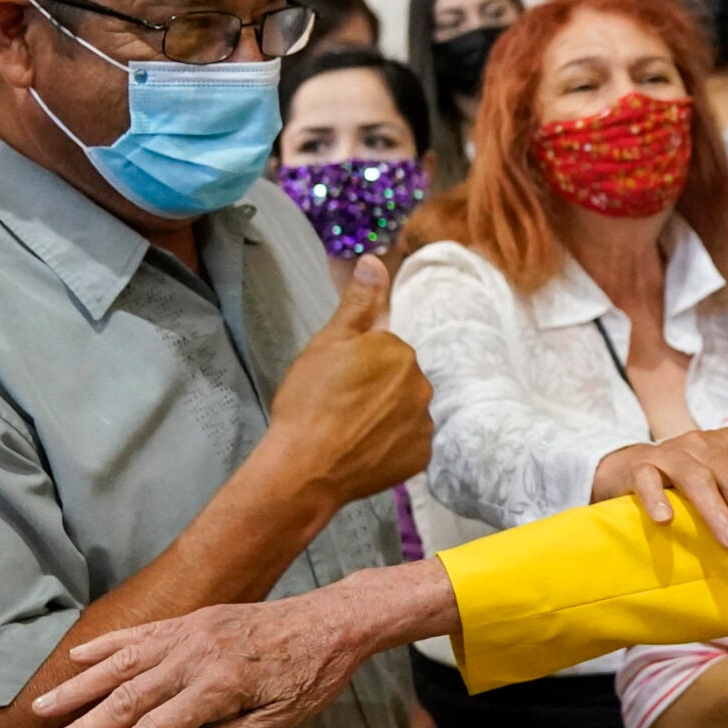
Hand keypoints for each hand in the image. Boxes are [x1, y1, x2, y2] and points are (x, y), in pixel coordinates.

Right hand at [28, 582, 378, 727]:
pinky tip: (77, 657)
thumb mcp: (281, 718)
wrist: (333, 619)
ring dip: (80, 686)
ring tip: (42, 707)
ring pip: (124, 663)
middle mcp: (197, 656)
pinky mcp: (194, 619)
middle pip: (128, 698)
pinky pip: (142, 633)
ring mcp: (192, 633)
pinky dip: (107, 645)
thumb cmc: (312, 675)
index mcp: (220, 687)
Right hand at [265, 256, 433, 511]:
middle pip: (398, 379)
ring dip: (384, 417)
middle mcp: (421, 384)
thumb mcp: (328, 342)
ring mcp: (423, 423)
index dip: (357, 365)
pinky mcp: (421, 457)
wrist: (304, 466)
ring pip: (404, 410)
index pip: (384, 350)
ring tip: (348, 431)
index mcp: (399, 352)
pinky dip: (391, 445)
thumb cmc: (310, 401)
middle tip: (339, 406)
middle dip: (375, 389)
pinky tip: (363, 450)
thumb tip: (374, 260)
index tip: (335, 381)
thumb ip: (358, 302)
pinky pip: (409, 443)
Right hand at [591, 427, 727, 570]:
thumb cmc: (684, 483)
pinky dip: (658, 499)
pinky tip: (666, 521)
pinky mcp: (639, 467)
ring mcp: (670, 453)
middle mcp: (703, 444)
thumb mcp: (718, 480)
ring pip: (698, 480)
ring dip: (718, 514)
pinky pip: (649, 481)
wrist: (626, 470)